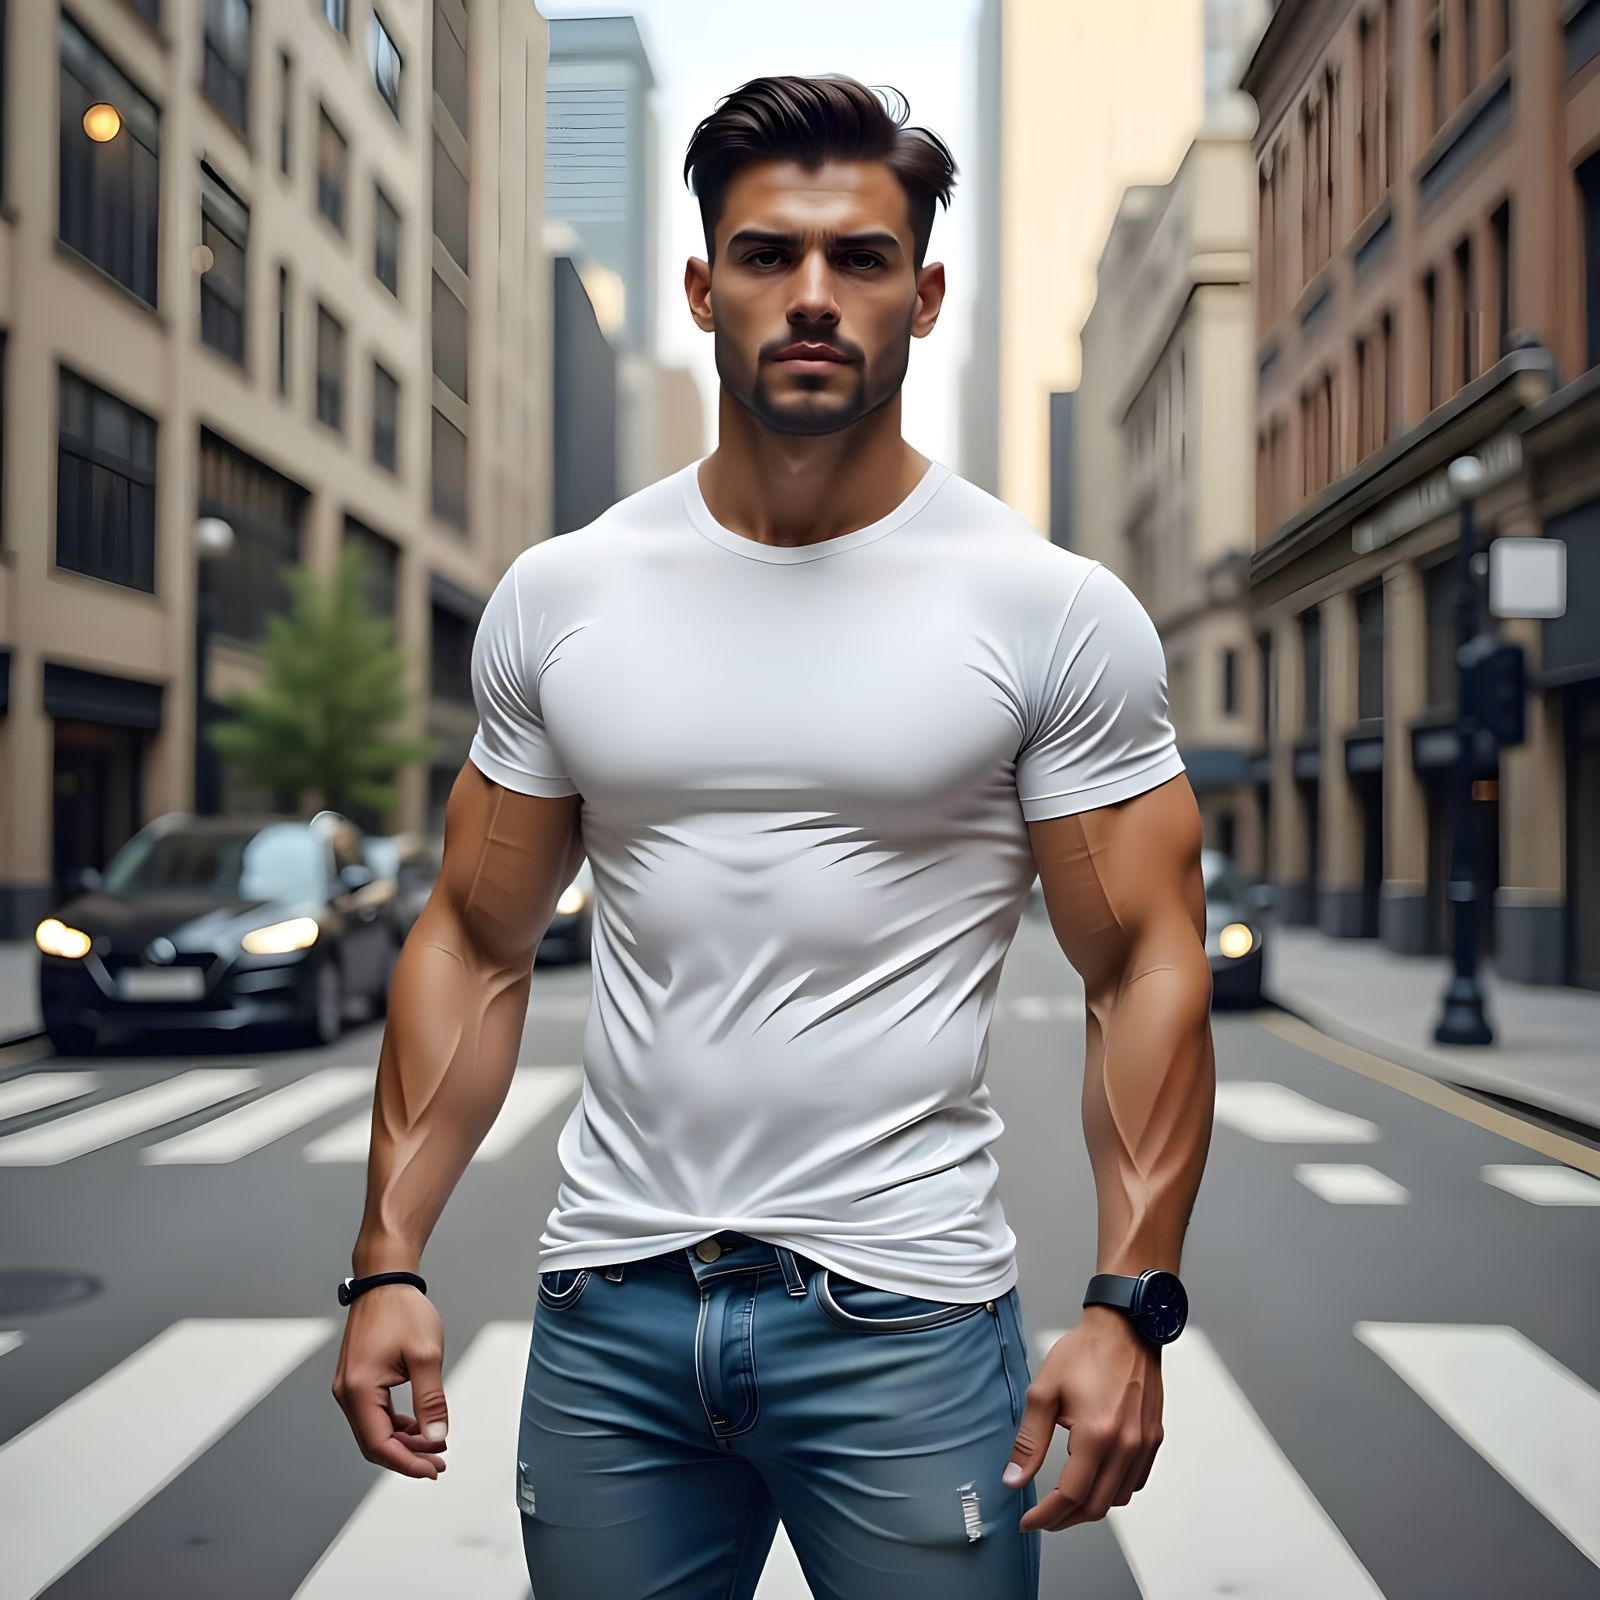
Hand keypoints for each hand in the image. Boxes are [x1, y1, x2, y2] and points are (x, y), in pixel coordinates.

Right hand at [331, 1285, 450, 1478]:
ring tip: (434, 1446)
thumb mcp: (426, 1355)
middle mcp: (347, 1392)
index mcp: (359, 1389)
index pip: (379, 1444)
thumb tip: (437, 1437)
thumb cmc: (402, 1310)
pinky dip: (396, 1424)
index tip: (432, 1470)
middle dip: (407, 1455)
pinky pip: (374, 1413)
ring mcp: (349, 1386)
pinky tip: (418, 1426)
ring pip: (374, 1429)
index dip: (407, 1462)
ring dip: (404, 1441)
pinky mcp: (357, 1379)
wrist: (385, 1280)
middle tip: (438, 1463)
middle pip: (374, 1442)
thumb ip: (431, 1400)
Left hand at [1003, 1305, 1163, 1531]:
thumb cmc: (1087, 1351)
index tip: (1029, 1521)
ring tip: (1065, 1501)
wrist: (1125, 1327)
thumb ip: (1029, 1441)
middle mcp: (1126, 1445)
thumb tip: (1014, 1477)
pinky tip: (1096, 1480)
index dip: (1046, 1515)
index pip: (1070, 1495)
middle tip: (1043, 1517)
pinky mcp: (1153, 1438)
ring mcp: (1143, 1444)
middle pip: (1095, 1506)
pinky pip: (1135, 1482)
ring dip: (1090, 1507)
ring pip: (1118, 1499)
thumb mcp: (1045, 1391)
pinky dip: (1114, 1491)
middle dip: (1065, 1519)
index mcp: (1097, 1435)